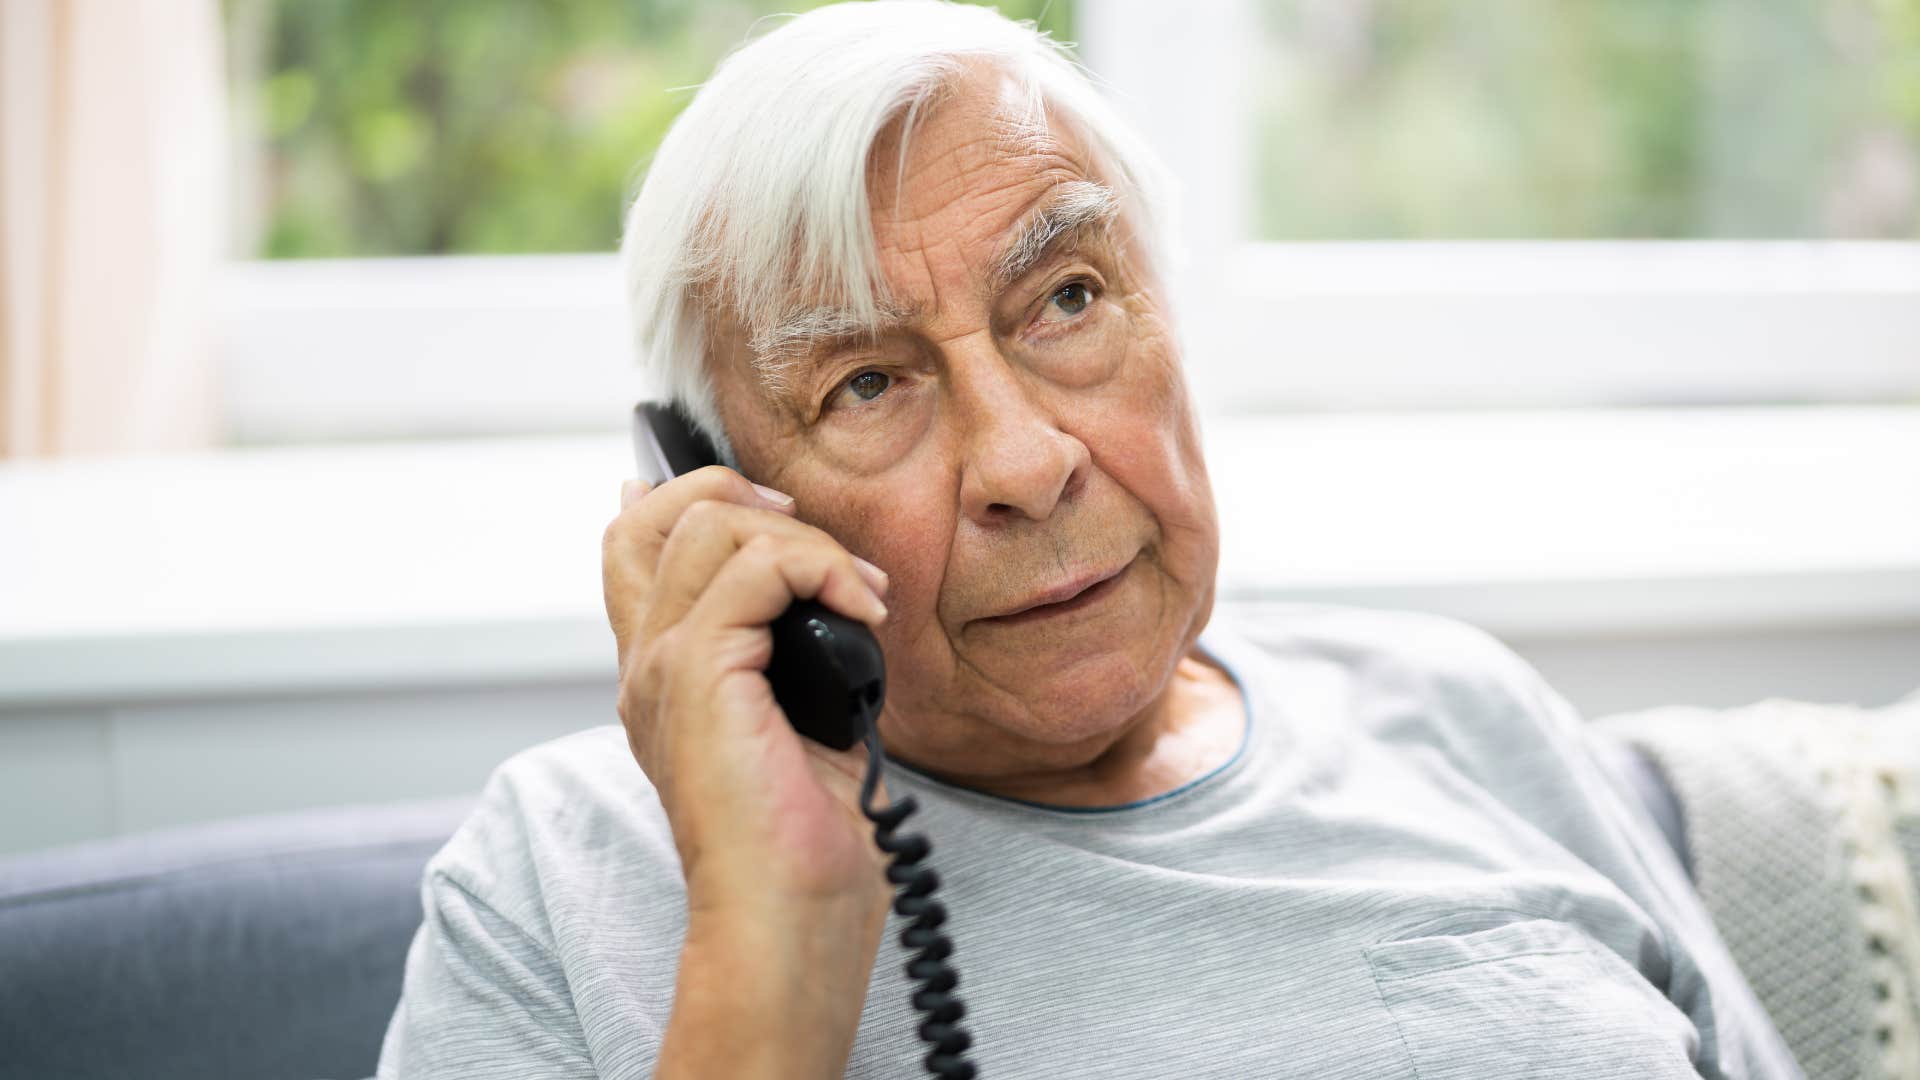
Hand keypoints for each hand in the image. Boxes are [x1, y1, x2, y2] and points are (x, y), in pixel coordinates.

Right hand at [601, 466, 893, 921]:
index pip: (631, 543)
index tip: (776, 504)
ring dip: (803, 538)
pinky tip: (863, 609)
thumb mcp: (805, 721)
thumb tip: (837, 593)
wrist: (789, 920)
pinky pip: (756, 566)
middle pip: (658, 512)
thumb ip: (797, 651)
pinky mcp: (696, 674)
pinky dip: (823, 567)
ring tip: (859, 592)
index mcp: (662, 676)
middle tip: (828, 552)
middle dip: (751, 496)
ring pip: (708, 522)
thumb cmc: (809, 846)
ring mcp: (661, 667)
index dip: (688, 493)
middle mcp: (646, 665)